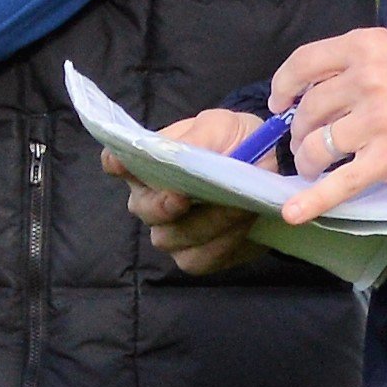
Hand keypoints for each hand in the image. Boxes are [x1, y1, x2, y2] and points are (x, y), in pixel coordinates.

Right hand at [109, 105, 273, 278]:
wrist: (270, 170)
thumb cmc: (236, 141)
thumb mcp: (222, 127)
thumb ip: (198, 137)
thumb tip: (174, 154)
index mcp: (147, 163)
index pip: (116, 162)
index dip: (116, 163)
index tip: (122, 163)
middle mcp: (149, 201)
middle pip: (143, 208)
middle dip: (164, 204)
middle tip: (185, 196)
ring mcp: (169, 232)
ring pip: (168, 238)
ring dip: (204, 223)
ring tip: (237, 206)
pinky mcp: (195, 256)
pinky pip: (197, 259)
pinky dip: (220, 244)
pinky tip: (241, 226)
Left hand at [263, 29, 386, 213]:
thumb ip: (366, 65)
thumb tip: (327, 91)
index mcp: (367, 47)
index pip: (304, 64)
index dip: (284, 87)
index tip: (281, 104)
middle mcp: (366, 78)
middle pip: (309, 111)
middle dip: (301, 133)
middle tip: (308, 146)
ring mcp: (376, 119)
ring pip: (318, 146)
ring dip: (309, 162)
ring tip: (315, 169)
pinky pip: (341, 183)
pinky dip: (313, 200)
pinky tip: (294, 213)